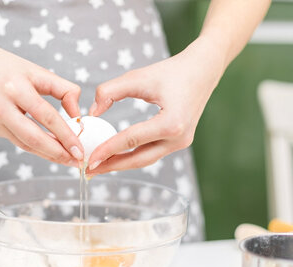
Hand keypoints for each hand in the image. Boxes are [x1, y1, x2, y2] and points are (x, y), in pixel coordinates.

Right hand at [0, 41, 83, 165]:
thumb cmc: (5, 66)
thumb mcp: (37, 71)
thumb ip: (63, 90)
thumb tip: (77, 115)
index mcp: (16, 87)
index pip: (47, 116)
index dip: (65, 135)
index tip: (79, 149)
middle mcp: (0, 105)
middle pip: (33, 137)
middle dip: (57, 153)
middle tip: (75, 161)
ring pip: (24, 144)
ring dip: (47, 154)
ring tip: (65, 158)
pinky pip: (15, 139)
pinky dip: (32, 145)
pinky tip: (46, 147)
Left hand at [86, 37, 226, 174]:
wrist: (203, 70)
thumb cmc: (171, 71)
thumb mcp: (138, 77)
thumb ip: (109, 92)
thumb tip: (92, 113)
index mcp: (171, 123)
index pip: (131, 140)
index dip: (107, 150)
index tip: (89, 158)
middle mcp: (179, 138)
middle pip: (139, 159)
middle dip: (112, 166)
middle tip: (89, 170)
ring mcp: (181, 143)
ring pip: (146, 159)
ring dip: (122, 163)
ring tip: (100, 165)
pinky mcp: (180, 142)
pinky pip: (152, 152)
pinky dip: (134, 156)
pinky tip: (117, 156)